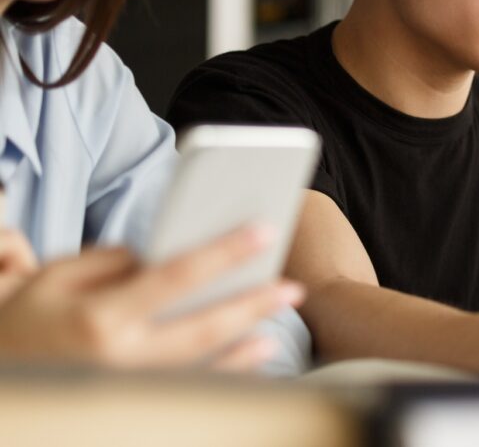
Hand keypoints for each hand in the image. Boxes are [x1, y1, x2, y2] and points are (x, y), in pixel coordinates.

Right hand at [0, 226, 303, 369]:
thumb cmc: (30, 318)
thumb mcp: (58, 277)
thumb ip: (114, 259)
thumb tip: (164, 251)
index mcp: (100, 318)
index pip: (175, 276)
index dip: (224, 251)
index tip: (265, 230)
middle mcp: (120, 360)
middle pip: (204, 328)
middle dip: (254, 303)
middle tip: (295, 285)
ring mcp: (131, 388)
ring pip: (207, 364)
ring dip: (249, 338)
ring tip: (282, 311)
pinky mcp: (136, 401)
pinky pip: (196, 386)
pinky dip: (232, 369)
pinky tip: (257, 350)